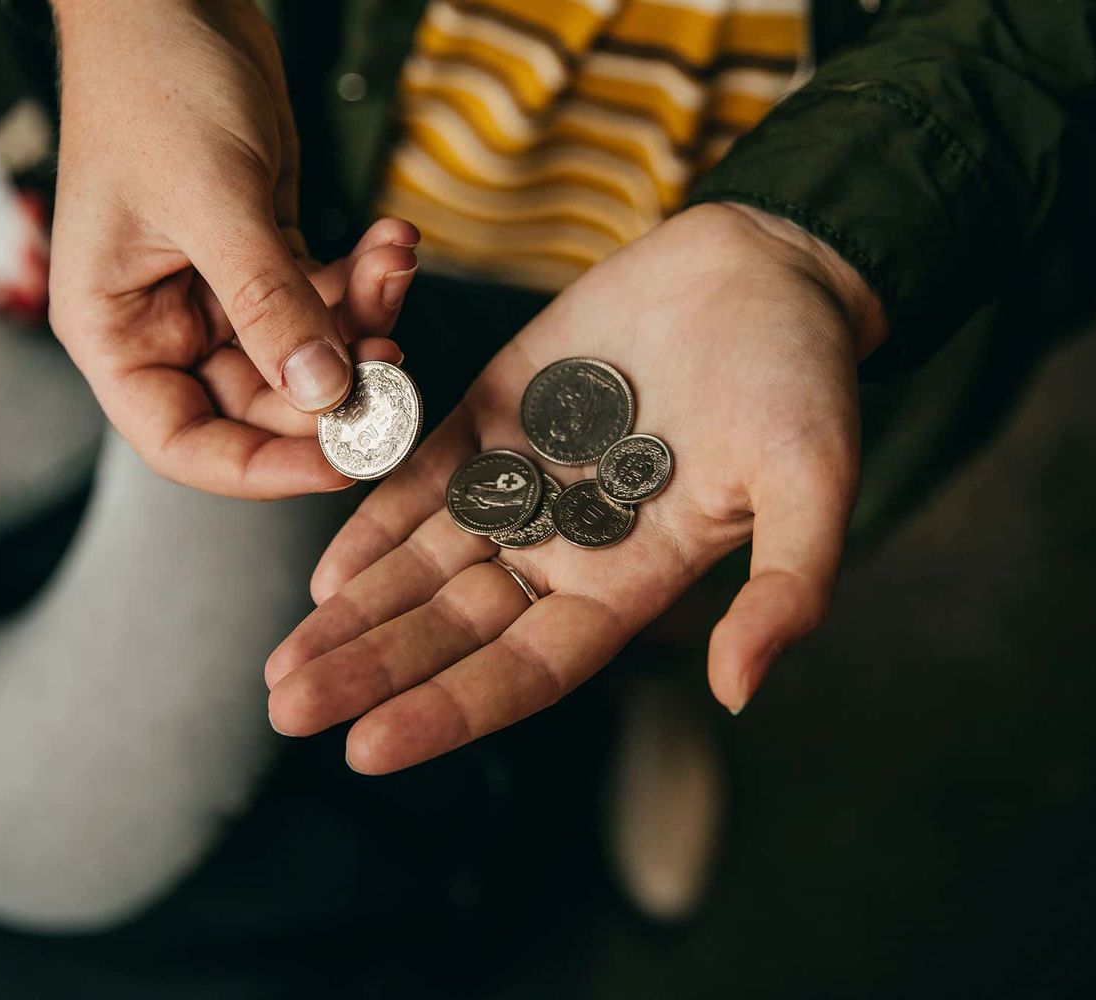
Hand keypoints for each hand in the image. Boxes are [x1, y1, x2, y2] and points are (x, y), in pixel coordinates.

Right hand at [49, 0, 418, 496]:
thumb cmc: (154, 85)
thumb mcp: (211, 200)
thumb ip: (268, 302)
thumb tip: (325, 393)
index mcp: (115, 330)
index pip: (184, 441)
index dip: (261, 468)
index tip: (342, 457)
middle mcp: (164, 324)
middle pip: (260, 404)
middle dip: (334, 383)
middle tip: (397, 358)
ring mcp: (217, 294)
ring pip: (305, 351)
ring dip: (360, 319)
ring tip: (394, 263)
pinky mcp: (264, 258)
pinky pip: (323, 297)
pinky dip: (361, 277)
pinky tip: (391, 240)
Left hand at [265, 203, 886, 772]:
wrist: (767, 268)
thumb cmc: (804, 378)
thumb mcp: (813, 483)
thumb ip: (787, 588)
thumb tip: (739, 690)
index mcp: (633, 580)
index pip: (526, 667)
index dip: (450, 708)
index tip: (369, 748)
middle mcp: (568, 545)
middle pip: (454, 628)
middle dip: (373, 670)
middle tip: (289, 710)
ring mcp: (526, 481)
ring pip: (425, 564)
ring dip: (355, 612)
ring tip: (282, 665)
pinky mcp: (496, 413)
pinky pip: (421, 477)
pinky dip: (372, 521)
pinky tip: (321, 573)